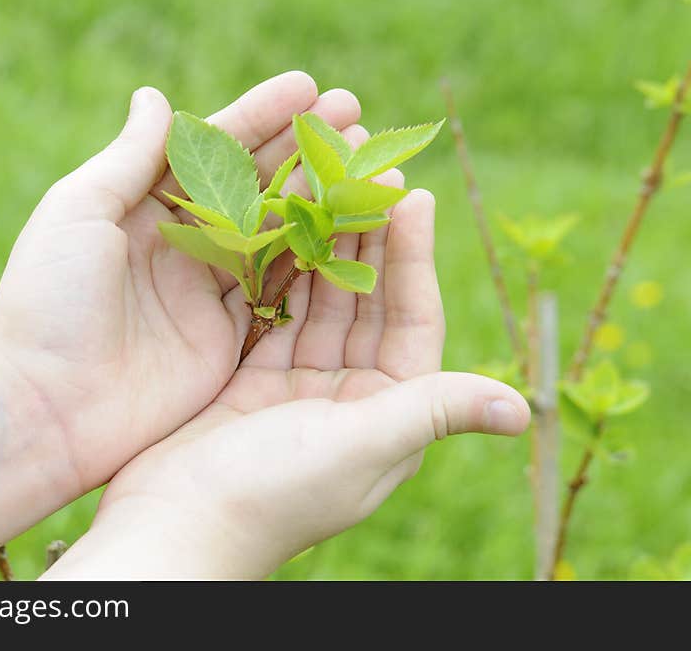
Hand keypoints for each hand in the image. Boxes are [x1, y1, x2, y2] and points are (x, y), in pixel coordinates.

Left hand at [0, 72, 363, 493]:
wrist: (43, 408)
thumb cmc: (47, 301)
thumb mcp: (78, 212)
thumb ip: (128, 159)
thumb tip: (156, 96)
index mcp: (141, 207)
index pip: (210, 149)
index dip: (259, 117)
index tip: (308, 87)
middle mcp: (180, 247)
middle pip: (252, 188)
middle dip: (302, 150)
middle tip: (354, 114)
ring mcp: (206, 295)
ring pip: (274, 236)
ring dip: (318, 200)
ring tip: (366, 166)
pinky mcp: (227, 341)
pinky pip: (279, 293)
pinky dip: (315, 263)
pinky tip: (353, 232)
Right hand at [43, 180, 531, 579]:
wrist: (175, 525)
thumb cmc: (274, 494)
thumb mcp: (364, 448)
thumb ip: (435, 413)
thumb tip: (522, 409)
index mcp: (387, 414)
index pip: (412, 321)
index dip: (413, 258)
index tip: (413, 196)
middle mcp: (350, 399)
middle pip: (367, 303)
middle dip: (370, 240)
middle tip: (368, 172)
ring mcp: (298, 388)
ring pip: (320, 302)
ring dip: (325, 246)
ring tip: (326, 184)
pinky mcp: (251, 379)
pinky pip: (274, 313)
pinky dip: (278, 272)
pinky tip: (278, 224)